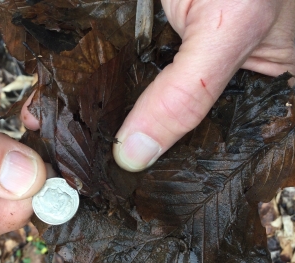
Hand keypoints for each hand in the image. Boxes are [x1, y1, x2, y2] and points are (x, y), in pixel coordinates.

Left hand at [21, 0, 294, 171]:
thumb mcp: (228, 31)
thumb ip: (186, 94)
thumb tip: (134, 154)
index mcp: (245, 92)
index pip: (210, 150)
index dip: (174, 176)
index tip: (130, 200)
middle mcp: (200, 83)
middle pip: (159, 131)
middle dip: (118, 152)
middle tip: (81, 179)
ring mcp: (161, 63)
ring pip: (123, 105)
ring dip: (88, 124)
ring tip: (56, 150)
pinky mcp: (130, 42)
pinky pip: (101, 73)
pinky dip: (75, 90)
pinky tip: (49, 108)